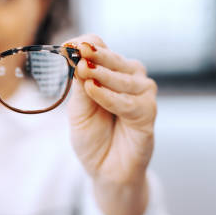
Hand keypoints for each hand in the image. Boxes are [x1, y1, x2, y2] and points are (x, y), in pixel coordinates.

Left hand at [64, 34, 156, 214]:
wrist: (105, 170)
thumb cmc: (92, 137)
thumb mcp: (78, 109)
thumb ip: (79, 84)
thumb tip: (74, 56)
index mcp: (108, 71)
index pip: (99, 46)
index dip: (84, 44)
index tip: (67, 47)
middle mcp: (128, 78)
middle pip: (113, 57)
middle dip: (94, 55)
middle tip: (78, 53)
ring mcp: (141, 94)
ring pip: (123, 76)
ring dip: (102, 74)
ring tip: (83, 72)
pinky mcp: (148, 113)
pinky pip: (129, 101)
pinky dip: (110, 96)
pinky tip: (93, 90)